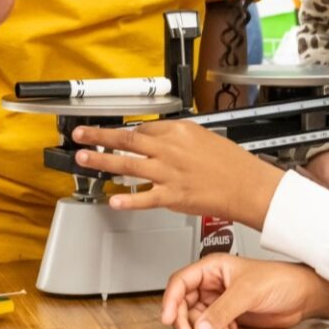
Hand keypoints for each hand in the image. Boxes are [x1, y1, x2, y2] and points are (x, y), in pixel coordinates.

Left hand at [71, 120, 283, 227]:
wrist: (247, 185)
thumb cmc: (230, 163)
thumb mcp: (203, 136)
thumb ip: (177, 138)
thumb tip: (157, 139)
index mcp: (178, 131)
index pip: (142, 128)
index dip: (122, 131)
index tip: (109, 133)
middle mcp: (170, 150)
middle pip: (127, 139)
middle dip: (99, 136)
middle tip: (81, 135)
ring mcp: (169, 173)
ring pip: (128, 164)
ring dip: (102, 161)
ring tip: (83, 159)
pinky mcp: (173, 196)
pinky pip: (145, 197)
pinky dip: (128, 200)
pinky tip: (113, 201)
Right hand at [160, 255, 328, 328]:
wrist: (303, 296)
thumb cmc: (279, 280)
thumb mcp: (247, 293)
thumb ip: (222, 311)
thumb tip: (200, 328)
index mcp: (213, 267)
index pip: (181, 281)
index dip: (171, 299)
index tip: (168, 318)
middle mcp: (213, 283)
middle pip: (184, 302)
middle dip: (183, 319)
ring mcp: (220, 299)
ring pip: (196, 316)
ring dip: (200, 327)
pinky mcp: (229, 314)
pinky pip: (210, 325)